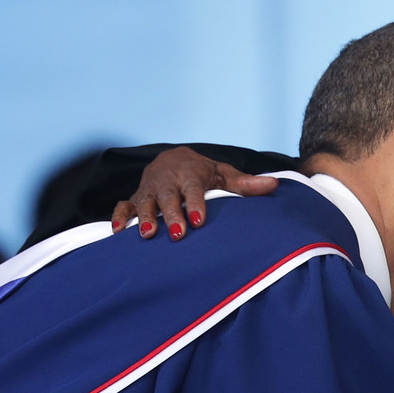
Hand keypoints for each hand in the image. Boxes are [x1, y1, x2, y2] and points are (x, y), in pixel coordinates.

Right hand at [111, 146, 278, 239]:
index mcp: (190, 174)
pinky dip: (119, 216)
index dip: (195, 204)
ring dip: (144, 217)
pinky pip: (124, 205)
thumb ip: (246, 184)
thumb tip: (274, 185)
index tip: (198, 221)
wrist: (174, 158)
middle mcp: (168, 181)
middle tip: (177, 234)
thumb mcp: (224, 174)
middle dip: (172, 215)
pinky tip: (119, 231)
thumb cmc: (203, 172)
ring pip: (145, 202)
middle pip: (168, 198)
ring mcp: (150, 189)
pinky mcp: (135, 197)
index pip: (193, 189)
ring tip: (147, 234)